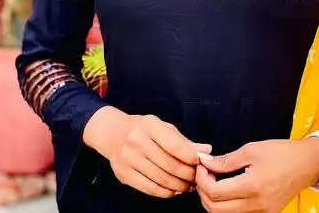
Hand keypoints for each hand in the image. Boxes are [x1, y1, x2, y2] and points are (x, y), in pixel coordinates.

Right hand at [83, 107, 211, 197]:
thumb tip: (206, 151)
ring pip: (161, 179)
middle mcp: (136, 141)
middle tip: (198, 177)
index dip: (191, 156)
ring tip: (189, 185)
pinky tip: (174, 189)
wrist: (112, 134)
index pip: (174, 145)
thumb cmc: (143, 129)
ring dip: (180, 186)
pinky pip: (150, 189)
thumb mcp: (162, 127)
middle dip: (188, 174)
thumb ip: (183, 140)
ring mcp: (128, 159)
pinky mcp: (124, 175)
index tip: (202, 162)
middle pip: (169, 165)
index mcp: (149, 125)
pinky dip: (166, 192)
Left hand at [194, 137, 318, 211]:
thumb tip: (205, 161)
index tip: (201, 165)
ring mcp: (262, 212)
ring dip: (214, 199)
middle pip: (216, 209)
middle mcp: (257, 205)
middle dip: (203, 191)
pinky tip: (227, 187)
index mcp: (253, 186)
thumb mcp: (251, 150)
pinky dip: (227, 203)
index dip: (202, 179)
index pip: (215, 192)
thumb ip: (226, 160)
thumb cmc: (282, 153)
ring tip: (215, 178)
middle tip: (204, 173)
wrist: (306, 164)